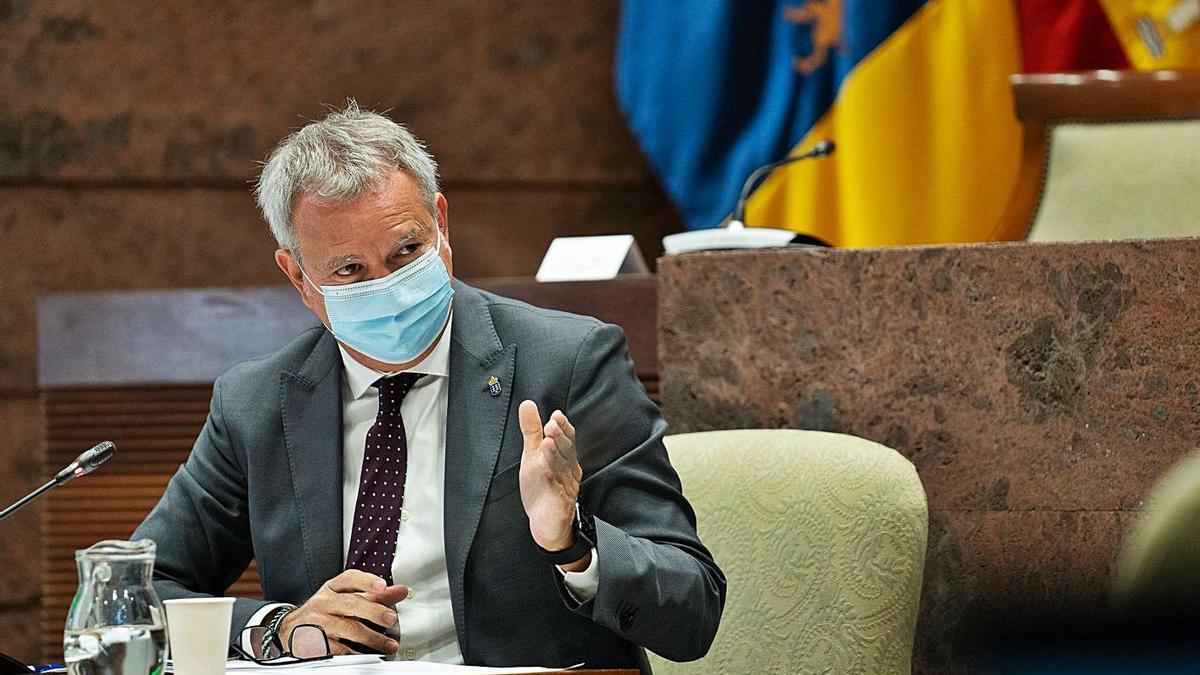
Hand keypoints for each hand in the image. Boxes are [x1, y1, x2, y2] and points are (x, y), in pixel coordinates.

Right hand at [279, 569, 405, 655]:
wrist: (290, 629)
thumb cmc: (325, 611)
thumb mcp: (346, 598)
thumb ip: (374, 595)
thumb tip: (401, 591)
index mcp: (333, 588)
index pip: (350, 578)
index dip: (367, 581)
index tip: (383, 586)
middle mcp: (324, 601)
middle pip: (351, 603)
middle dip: (374, 611)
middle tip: (391, 619)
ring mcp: (317, 621)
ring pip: (347, 628)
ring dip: (372, 637)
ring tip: (388, 644)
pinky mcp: (314, 641)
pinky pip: (337, 647)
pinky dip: (354, 652)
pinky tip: (366, 654)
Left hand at [518, 400, 584, 566]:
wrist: (545, 523)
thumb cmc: (542, 487)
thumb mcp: (533, 455)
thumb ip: (532, 431)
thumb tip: (527, 404)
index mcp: (564, 458)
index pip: (567, 439)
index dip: (563, 428)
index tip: (556, 415)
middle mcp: (568, 470)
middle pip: (568, 451)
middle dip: (561, 437)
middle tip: (552, 424)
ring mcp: (566, 486)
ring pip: (563, 468)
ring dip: (557, 454)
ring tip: (548, 441)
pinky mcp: (560, 502)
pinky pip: (558, 489)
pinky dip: (554, 478)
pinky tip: (547, 470)